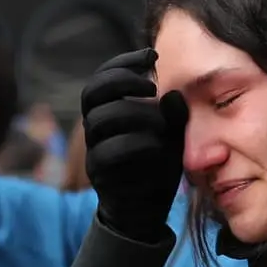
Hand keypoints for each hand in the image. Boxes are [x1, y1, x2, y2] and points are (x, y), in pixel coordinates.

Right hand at [81, 49, 187, 244]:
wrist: (147, 212)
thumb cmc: (158, 167)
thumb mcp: (173, 136)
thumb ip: (174, 115)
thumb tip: (173, 93)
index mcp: (108, 112)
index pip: (103, 78)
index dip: (122, 62)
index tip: (152, 54)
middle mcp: (95, 129)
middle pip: (92, 93)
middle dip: (122, 81)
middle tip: (152, 84)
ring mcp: (93, 151)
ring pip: (100, 119)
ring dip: (134, 113)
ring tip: (161, 120)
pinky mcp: (99, 174)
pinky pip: (109, 152)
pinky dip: (137, 143)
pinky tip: (158, 145)